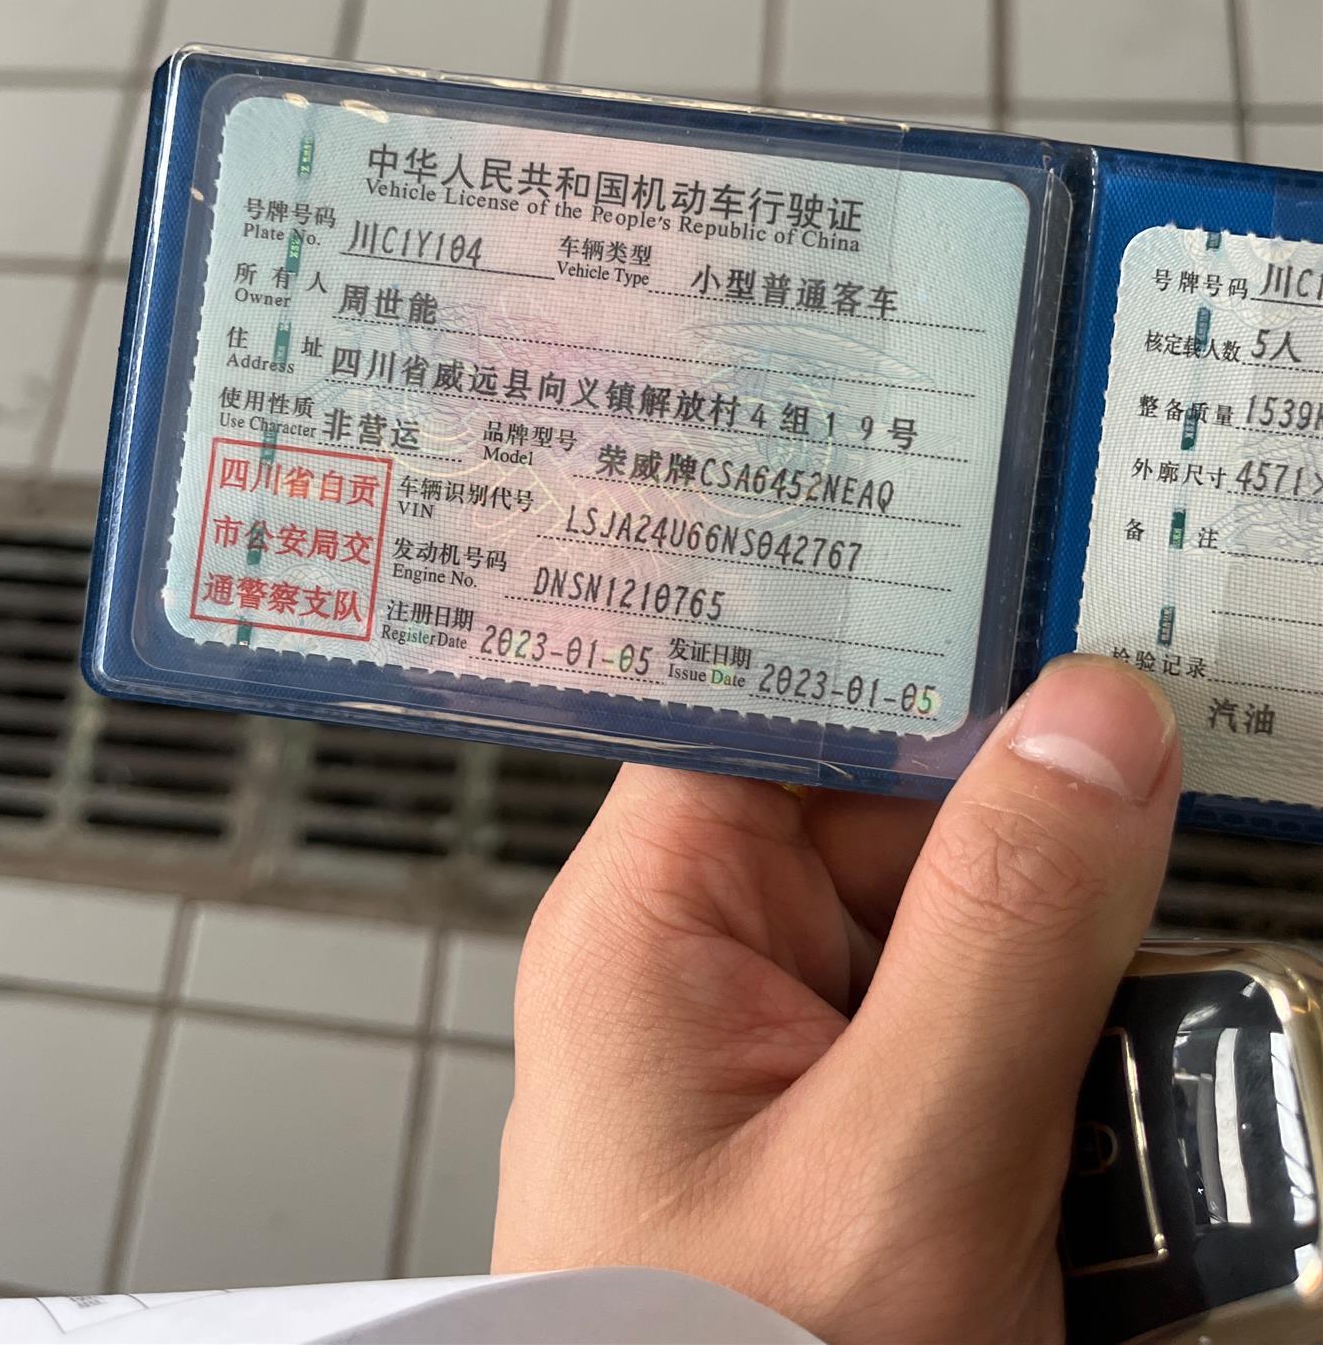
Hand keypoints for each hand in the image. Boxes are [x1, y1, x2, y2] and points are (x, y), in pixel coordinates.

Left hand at [493, 654, 1179, 1343]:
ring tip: (1106, 1153)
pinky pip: (998, 1051)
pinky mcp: (871, 1140)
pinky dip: (1073, 1103)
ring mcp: (803, 1058)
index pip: (786, 695)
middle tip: (1145, 931)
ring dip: (1084, 1020)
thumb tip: (1093, 721)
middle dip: (1051, 882)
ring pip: (986, 942)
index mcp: (657, 918)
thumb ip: (1004, 932)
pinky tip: (1103, 1200)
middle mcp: (718, 962)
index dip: (923, 644)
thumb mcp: (898, 1170)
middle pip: (917, 818)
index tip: (1072, 602)